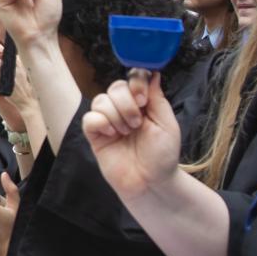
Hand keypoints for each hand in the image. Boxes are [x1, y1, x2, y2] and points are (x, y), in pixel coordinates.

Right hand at [82, 72, 181, 200]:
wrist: (151, 183)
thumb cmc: (162, 156)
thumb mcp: (167, 124)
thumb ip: (157, 97)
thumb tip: (152, 72)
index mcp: (142, 104)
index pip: (133, 78)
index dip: (136, 83)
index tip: (143, 99)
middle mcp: (124, 109)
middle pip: (115, 87)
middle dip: (127, 103)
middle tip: (137, 123)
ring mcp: (108, 122)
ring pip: (101, 100)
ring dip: (116, 115)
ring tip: (126, 133)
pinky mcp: (95, 135)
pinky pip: (89, 118)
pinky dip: (101, 123)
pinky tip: (112, 135)